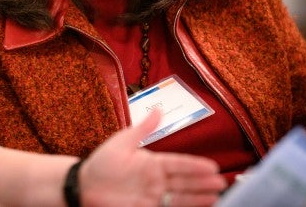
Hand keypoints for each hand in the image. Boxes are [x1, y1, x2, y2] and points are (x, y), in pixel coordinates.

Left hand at [78, 108, 226, 205]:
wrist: (84, 187)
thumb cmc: (101, 163)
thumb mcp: (121, 142)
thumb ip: (142, 129)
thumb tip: (159, 109)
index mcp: (152, 163)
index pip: (178, 164)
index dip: (194, 166)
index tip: (212, 166)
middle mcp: (156, 180)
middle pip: (184, 181)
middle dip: (203, 182)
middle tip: (221, 183)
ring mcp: (153, 197)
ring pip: (181, 197)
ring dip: (199, 197)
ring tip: (218, 197)